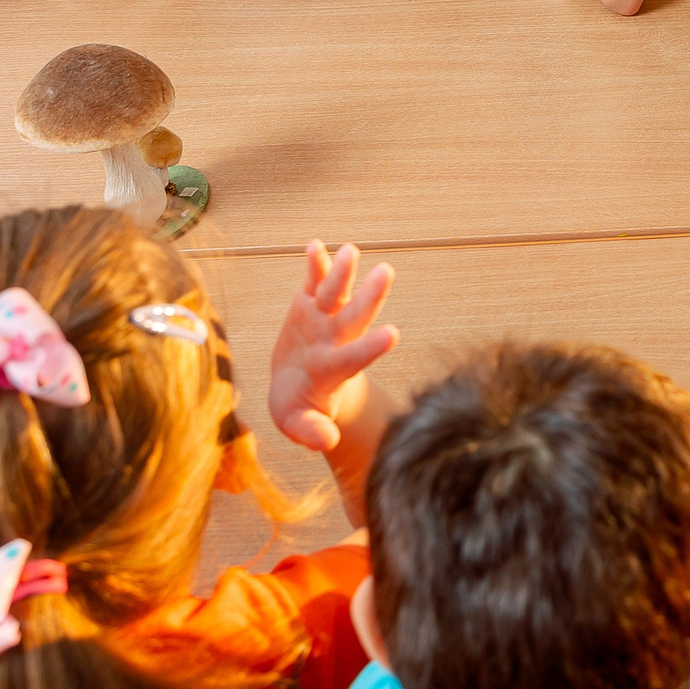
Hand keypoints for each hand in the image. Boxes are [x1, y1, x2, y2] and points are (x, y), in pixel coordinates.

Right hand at [268, 241, 398, 452]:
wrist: (297, 386)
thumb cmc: (300, 409)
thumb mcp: (299, 424)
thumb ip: (310, 431)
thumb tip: (325, 442)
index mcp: (333, 370)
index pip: (356, 358)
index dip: (371, 347)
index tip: (392, 334)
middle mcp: (334, 340)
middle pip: (354, 316)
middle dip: (369, 296)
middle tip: (387, 272)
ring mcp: (322, 319)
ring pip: (335, 293)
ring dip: (342, 272)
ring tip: (350, 250)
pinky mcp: (307, 305)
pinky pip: (312, 282)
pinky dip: (314, 265)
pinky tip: (315, 246)